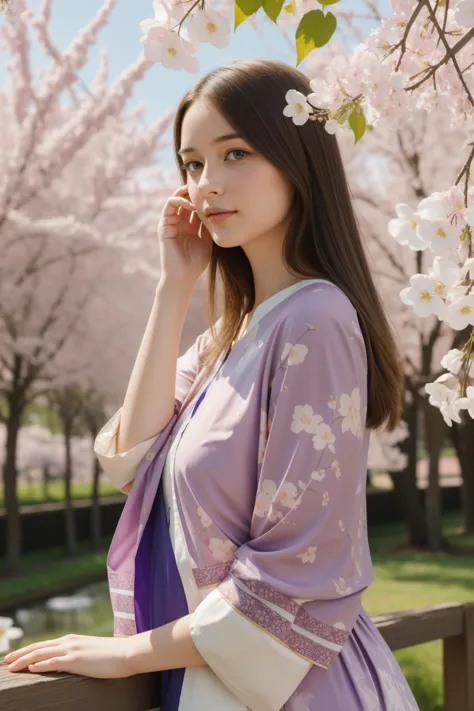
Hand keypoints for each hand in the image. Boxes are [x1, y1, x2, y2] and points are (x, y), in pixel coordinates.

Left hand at [4, 633, 135, 678]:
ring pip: (42, 653)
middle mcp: (69, 641)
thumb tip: (72, 663)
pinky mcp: (77, 659)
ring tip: (11, 666)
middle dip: (20, 653)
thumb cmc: (114, 655)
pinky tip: (30, 668)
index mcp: (72, 640)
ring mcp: (72, 650)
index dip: (28, 650)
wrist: (128, 652)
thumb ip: (79, 656)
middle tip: (6, 660)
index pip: (44, 645)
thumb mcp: (92, 654)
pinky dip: (40, 664)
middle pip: (38, 647)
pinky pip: (54, 662)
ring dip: (24, 659)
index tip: (16, 656)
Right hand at [158, 184, 212, 287]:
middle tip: (203, 188)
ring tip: (196, 195)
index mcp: (190, 226)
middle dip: (193, 192)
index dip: (202, 198)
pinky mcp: (164, 225)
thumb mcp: (207, 240)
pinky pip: (168, 206)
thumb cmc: (196, 263)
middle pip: (185, 200)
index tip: (214, 194)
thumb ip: (208, 225)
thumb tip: (215, 209)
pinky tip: (190, 205)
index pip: (194, 206)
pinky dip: (178, 201)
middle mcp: (180, 223)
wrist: (184, 276)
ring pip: (175, 199)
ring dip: (185, 194)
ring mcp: (171, 223)